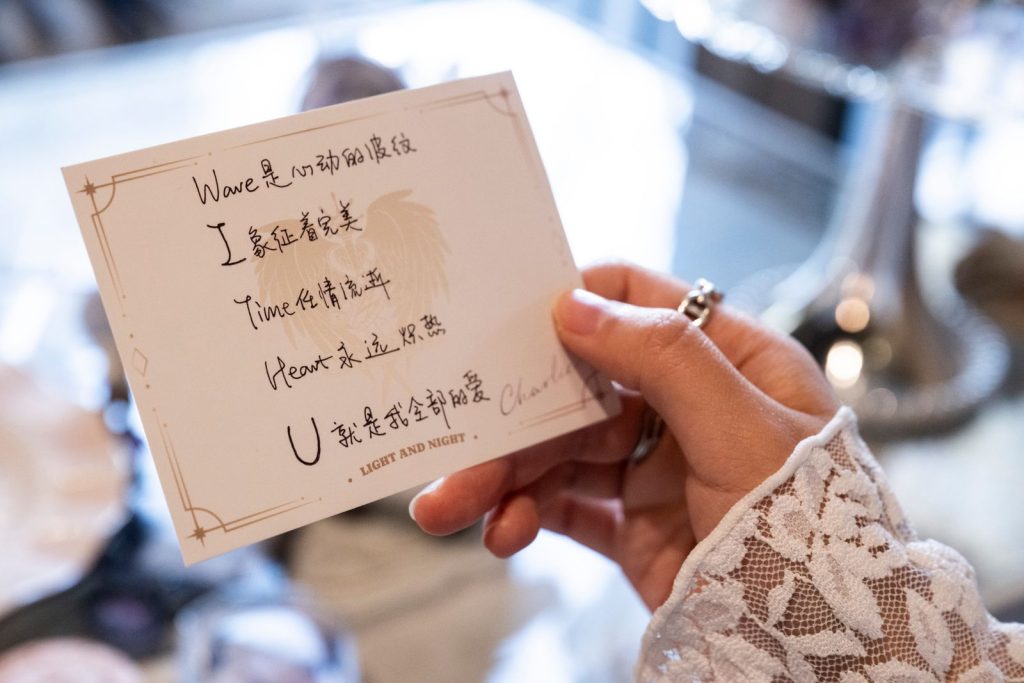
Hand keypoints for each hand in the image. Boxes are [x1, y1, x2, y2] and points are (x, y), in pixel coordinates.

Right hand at [409, 261, 838, 609]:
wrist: (820, 643)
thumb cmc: (808, 526)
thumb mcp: (745, 428)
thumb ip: (665, 358)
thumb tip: (575, 304)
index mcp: (726, 360)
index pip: (639, 304)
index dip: (574, 304)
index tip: (509, 323)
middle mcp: (685, 405)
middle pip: (580, 388)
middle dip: (515, 416)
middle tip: (457, 437)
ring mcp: (656, 466)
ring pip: (560, 451)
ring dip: (503, 475)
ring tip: (449, 508)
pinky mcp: (633, 522)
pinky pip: (565, 504)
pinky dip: (526, 513)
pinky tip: (501, 531)